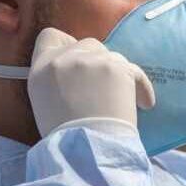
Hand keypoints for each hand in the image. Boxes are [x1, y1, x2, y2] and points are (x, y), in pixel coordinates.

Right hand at [27, 28, 155, 135]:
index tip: (77, 60)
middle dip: (95, 61)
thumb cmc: (63, 138)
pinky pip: (134, 70)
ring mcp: (92, 60)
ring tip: (120, 99)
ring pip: (111, 55)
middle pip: (86, 44)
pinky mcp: (117, 68)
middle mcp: (64, 58)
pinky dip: (141, 87)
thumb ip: (55, 81)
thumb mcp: (44, 103)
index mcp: (41, 68)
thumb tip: (73, 76)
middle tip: (101, 86)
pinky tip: (144, 103)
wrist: (86, 149)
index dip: (66, 45)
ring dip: (116, 74)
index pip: (51, 36)